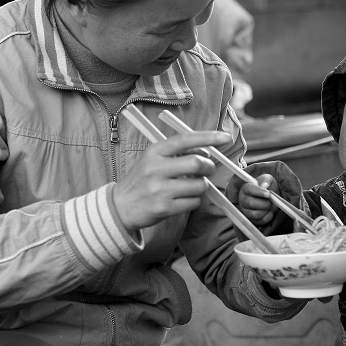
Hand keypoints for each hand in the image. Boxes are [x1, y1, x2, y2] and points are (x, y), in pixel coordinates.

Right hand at [113, 130, 230, 232]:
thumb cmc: (142, 180)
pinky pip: (193, 202)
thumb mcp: (153, 159)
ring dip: (202, 186)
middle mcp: (156, 168)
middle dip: (209, 167)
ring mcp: (159, 189)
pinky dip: (194, 201)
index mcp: (155, 152)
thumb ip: (177, 153)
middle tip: (208, 170)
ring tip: (192, 187)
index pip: (185, 140)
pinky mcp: (164, 208)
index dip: (208, 137)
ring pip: (199, 185)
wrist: (120, 206)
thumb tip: (207, 151)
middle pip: (197, 163)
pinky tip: (184, 199)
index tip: (225, 137)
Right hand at [225, 174, 278, 225]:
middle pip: (251, 203)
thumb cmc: (266, 187)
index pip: (250, 189)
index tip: (268, 194)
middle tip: (271, 201)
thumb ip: (266, 180)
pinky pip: (260, 221)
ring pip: (255, 214)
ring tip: (270, 205)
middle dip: (264, 203)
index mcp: (246, 188)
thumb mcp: (267, 180)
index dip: (259, 192)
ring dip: (266, 210)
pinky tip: (270, 211)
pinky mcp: (252, 220)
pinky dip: (268, 216)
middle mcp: (243, 200)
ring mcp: (246, 211)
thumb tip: (264, 185)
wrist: (269, 197)